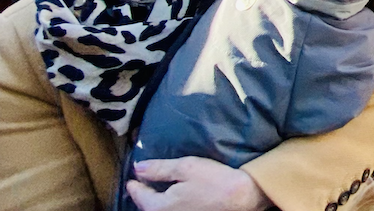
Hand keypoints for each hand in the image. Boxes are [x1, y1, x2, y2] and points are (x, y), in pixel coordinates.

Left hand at [126, 158, 269, 210]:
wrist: (242, 197)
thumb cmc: (214, 181)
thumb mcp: (185, 167)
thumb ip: (159, 169)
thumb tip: (138, 168)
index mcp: (159, 206)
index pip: (140, 195)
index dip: (135, 184)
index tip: (131, 178)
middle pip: (148, 206)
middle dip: (144, 194)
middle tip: (141, 182)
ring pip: (161, 209)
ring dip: (156, 200)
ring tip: (156, 188)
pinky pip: (172, 210)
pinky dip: (169, 203)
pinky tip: (175, 196)